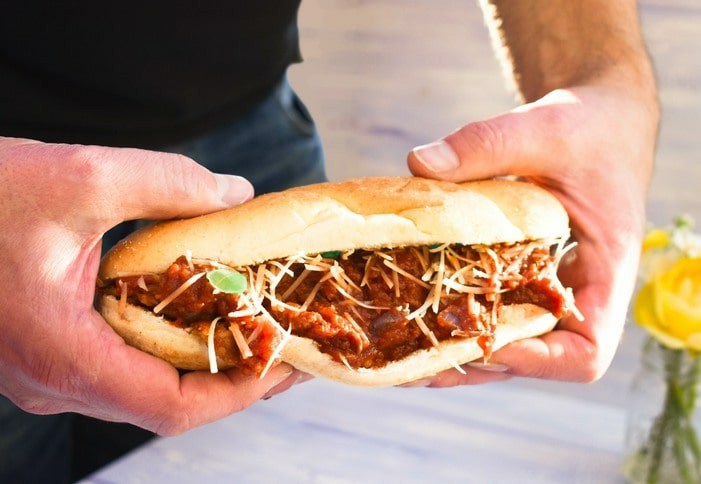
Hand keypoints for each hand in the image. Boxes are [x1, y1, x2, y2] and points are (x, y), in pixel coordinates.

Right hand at [0, 137, 300, 434]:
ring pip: (145, 385)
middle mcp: (55, 381)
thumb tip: (235, 193)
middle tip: (286, 340)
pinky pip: (121, 362)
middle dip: (234, 375)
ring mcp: (48, 372)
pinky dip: (169, 344)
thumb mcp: (80, 178)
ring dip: (204, 360)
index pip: (173, 406)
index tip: (288, 362)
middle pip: (167, 401)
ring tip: (256, 326)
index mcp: (62, 357)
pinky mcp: (48, 351)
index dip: (241, 389)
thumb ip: (168, 185)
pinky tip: (198, 310)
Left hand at [407, 83, 657, 385]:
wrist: (599, 120)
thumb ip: (487, 144)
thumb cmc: (588, 127)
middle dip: (473, 362)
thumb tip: (419, 163)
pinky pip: (494, 307)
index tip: (482, 340)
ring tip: (399, 350)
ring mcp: (548, 288)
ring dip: (456, 351)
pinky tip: (408, 314)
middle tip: (412, 362)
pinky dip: (456, 317)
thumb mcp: (544, 129)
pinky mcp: (522, 274)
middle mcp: (577, 292)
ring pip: (507, 340)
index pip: (585, 352)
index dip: (535, 360)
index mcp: (605, 270)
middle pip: (532, 357)